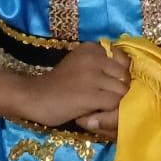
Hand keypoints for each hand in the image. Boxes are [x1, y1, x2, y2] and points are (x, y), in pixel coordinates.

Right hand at [15, 42, 131, 130]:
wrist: (33, 97)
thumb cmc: (58, 83)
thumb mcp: (80, 64)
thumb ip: (100, 64)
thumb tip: (128, 76)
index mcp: (91, 48)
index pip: (123, 60)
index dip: (120, 75)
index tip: (109, 84)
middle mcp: (94, 58)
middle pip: (125, 76)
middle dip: (120, 90)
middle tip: (107, 99)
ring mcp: (92, 76)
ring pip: (122, 91)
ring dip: (115, 103)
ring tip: (101, 107)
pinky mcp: (90, 95)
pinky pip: (114, 104)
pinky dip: (109, 112)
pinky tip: (96, 112)